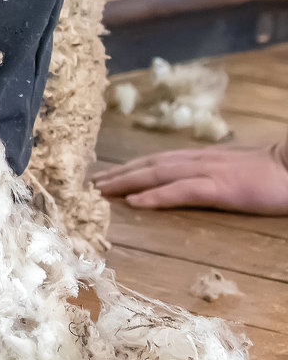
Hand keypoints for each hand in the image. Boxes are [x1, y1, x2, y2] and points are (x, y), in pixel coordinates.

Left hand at [96, 138, 287, 213]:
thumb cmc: (271, 170)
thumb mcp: (234, 167)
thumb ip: (210, 170)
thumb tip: (190, 177)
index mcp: (200, 157)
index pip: (155, 159)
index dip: (128, 167)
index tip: (104, 175)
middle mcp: (197, 160)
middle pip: (148, 165)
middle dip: (117, 175)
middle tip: (89, 184)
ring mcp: (208, 172)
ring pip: (156, 174)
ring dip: (125, 182)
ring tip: (100, 191)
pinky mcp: (221, 188)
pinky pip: (181, 191)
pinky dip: (156, 196)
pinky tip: (135, 203)